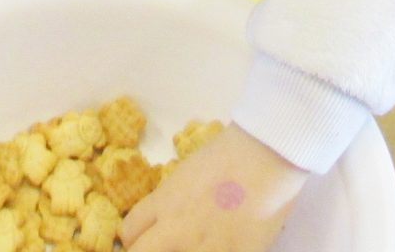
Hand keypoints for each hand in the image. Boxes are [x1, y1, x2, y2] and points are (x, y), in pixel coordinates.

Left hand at [123, 124, 308, 251]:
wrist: (266, 155)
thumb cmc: (228, 152)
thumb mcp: (186, 172)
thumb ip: (171, 198)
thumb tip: (166, 215)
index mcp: (164, 203)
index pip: (129, 233)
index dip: (134, 238)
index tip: (144, 238)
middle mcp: (177, 231)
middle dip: (147, 251)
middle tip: (162, 246)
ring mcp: (206, 249)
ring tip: (199, 242)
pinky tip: (226, 246)